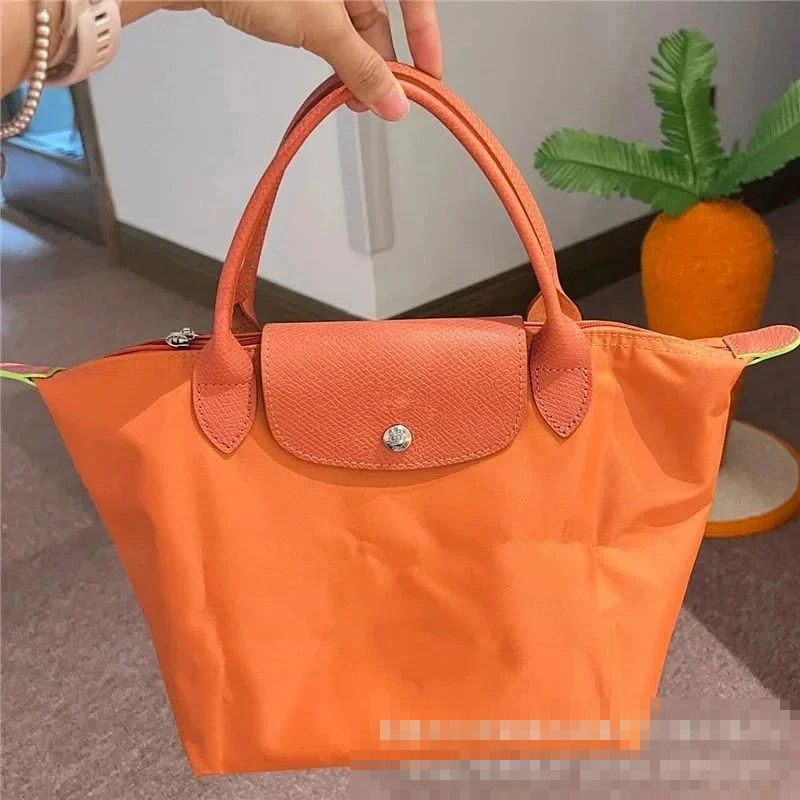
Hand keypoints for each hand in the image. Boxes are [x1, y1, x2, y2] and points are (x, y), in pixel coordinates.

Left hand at [198, 1, 441, 120]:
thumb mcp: (320, 27)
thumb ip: (363, 66)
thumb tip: (395, 102)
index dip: (426, 34)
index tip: (429, 76)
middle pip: (381, 12)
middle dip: (385, 59)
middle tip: (382, 102)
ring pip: (353, 22)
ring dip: (358, 63)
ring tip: (353, 99)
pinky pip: (328, 23)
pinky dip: (334, 53)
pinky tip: (333, 80)